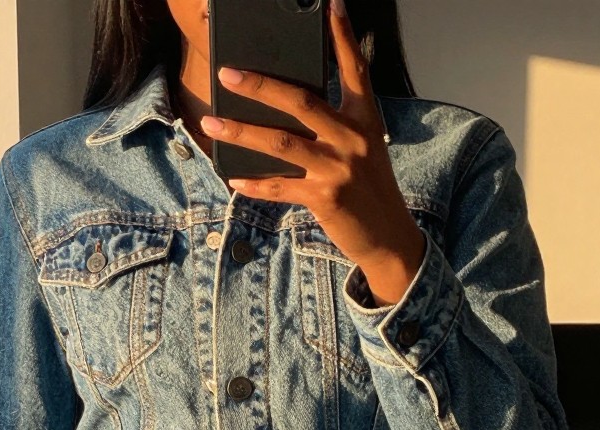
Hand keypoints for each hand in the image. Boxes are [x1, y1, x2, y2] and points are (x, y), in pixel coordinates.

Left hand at [199, 0, 424, 292]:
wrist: (388, 237)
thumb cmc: (369, 189)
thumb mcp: (363, 149)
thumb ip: (335, 125)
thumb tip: (289, 109)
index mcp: (364, 120)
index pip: (355, 68)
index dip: (343, 35)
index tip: (331, 3)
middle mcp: (352, 138)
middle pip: (300, 101)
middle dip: (260, 86)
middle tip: (228, 73)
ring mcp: (337, 168)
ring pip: (280, 143)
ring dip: (241, 133)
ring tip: (212, 124)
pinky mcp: (324, 198)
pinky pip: (280, 187)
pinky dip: (255, 183)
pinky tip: (234, 178)